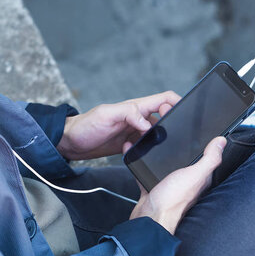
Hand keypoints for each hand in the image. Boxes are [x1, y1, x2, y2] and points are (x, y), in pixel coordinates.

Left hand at [57, 91, 179, 159]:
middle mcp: (138, 117)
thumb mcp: (106, 115)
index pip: (164, 99)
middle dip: (175, 124)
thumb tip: (147, 123)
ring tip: (164, 149)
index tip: (183, 116)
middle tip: (176, 138)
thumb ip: (127, 114)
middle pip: (166, 116)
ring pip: (158, 132)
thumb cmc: (85, 126)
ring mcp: (134, 131)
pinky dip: (150, 150)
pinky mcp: (129, 144)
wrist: (70, 143)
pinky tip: (144, 156)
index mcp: (135, 107)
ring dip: (163, 139)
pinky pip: (147, 146)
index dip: (177, 103)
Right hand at [129, 135, 226, 233]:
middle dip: (182, 150)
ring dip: (162, 157)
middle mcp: (185, 183)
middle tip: (179, 135)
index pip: (207, 161)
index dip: (207, 148)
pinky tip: (140, 156)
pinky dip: (144, 165)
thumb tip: (221, 142)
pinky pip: (149, 173)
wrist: (149, 217)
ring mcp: (169, 186)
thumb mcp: (195, 175)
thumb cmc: (172, 200)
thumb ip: (209, 159)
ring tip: (157, 143)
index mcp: (198, 179)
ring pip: (167, 167)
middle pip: (186, 163)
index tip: (205, 134)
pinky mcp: (154, 188)